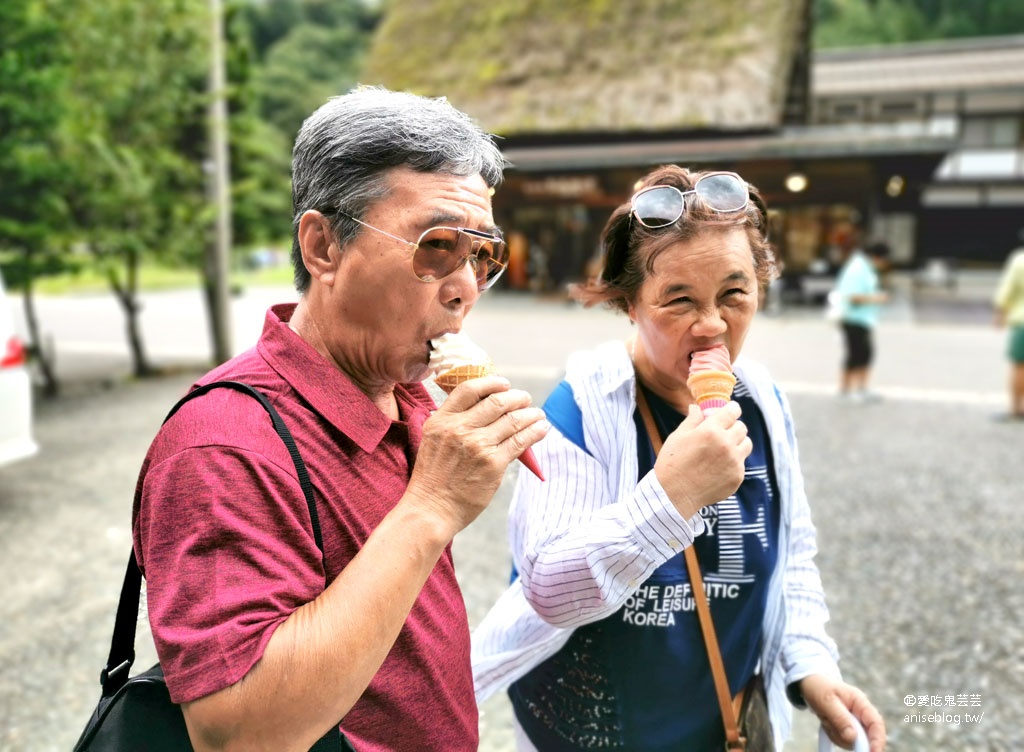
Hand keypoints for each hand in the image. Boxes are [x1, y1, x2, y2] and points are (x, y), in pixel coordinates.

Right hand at [407, 375, 548, 533]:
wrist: (430, 510)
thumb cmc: (432, 479)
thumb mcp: (433, 441)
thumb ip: (453, 424)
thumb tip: (484, 411)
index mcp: (441, 420)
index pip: (469, 389)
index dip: (491, 382)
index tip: (504, 384)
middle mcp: (460, 428)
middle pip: (496, 401)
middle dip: (517, 397)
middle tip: (525, 399)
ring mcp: (478, 445)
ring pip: (513, 420)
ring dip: (531, 414)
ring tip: (538, 414)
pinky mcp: (493, 464)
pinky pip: (520, 441)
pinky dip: (534, 432)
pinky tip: (541, 429)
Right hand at [653, 401, 751, 519]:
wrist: (674, 495)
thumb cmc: (672, 463)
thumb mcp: (678, 436)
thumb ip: (692, 420)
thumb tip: (697, 407)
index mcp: (711, 430)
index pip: (733, 411)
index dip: (731, 409)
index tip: (728, 411)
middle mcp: (726, 444)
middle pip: (742, 427)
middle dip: (733, 426)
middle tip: (722, 432)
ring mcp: (734, 462)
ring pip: (746, 444)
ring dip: (737, 443)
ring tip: (723, 449)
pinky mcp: (737, 477)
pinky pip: (741, 463)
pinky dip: (733, 462)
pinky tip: (718, 467)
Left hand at [800, 674, 885, 751]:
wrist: (810, 682)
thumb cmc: (819, 687)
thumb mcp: (826, 701)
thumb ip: (840, 718)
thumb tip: (853, 737)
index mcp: (860, 702)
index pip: (876, 724)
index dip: (877, 740)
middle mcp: (861, 713)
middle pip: (864, 736)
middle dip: (849, 737)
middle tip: (830, 724)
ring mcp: (854, 722)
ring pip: (852, 741)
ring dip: (837, 734)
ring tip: (825, 718)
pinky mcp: (846, 728)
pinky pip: (843, 740)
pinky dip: (833, 735)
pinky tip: (826, 722)